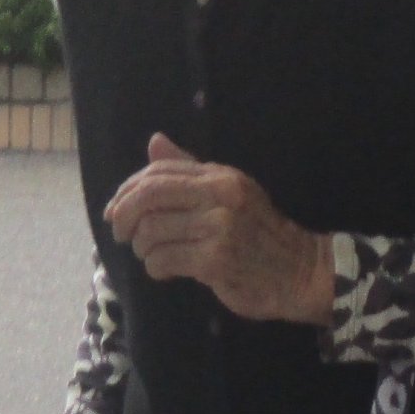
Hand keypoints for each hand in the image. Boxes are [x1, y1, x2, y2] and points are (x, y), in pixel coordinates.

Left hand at [105, 134, 334, 324]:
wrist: (299, 272)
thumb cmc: (257, 233)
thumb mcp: (227, 193)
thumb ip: (189, 168)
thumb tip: (154, 142)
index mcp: (219, 176)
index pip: (158, 173)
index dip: (126, 191)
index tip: (114, 210)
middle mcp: (220, 196)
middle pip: (148, 197)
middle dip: (123, 216)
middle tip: (120, 234)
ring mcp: (219, 228)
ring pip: (151, 232)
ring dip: (142, 249)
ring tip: (152, 255)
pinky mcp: (216, 260)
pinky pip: (163, 260)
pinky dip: (155, 268)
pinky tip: (166, 271)